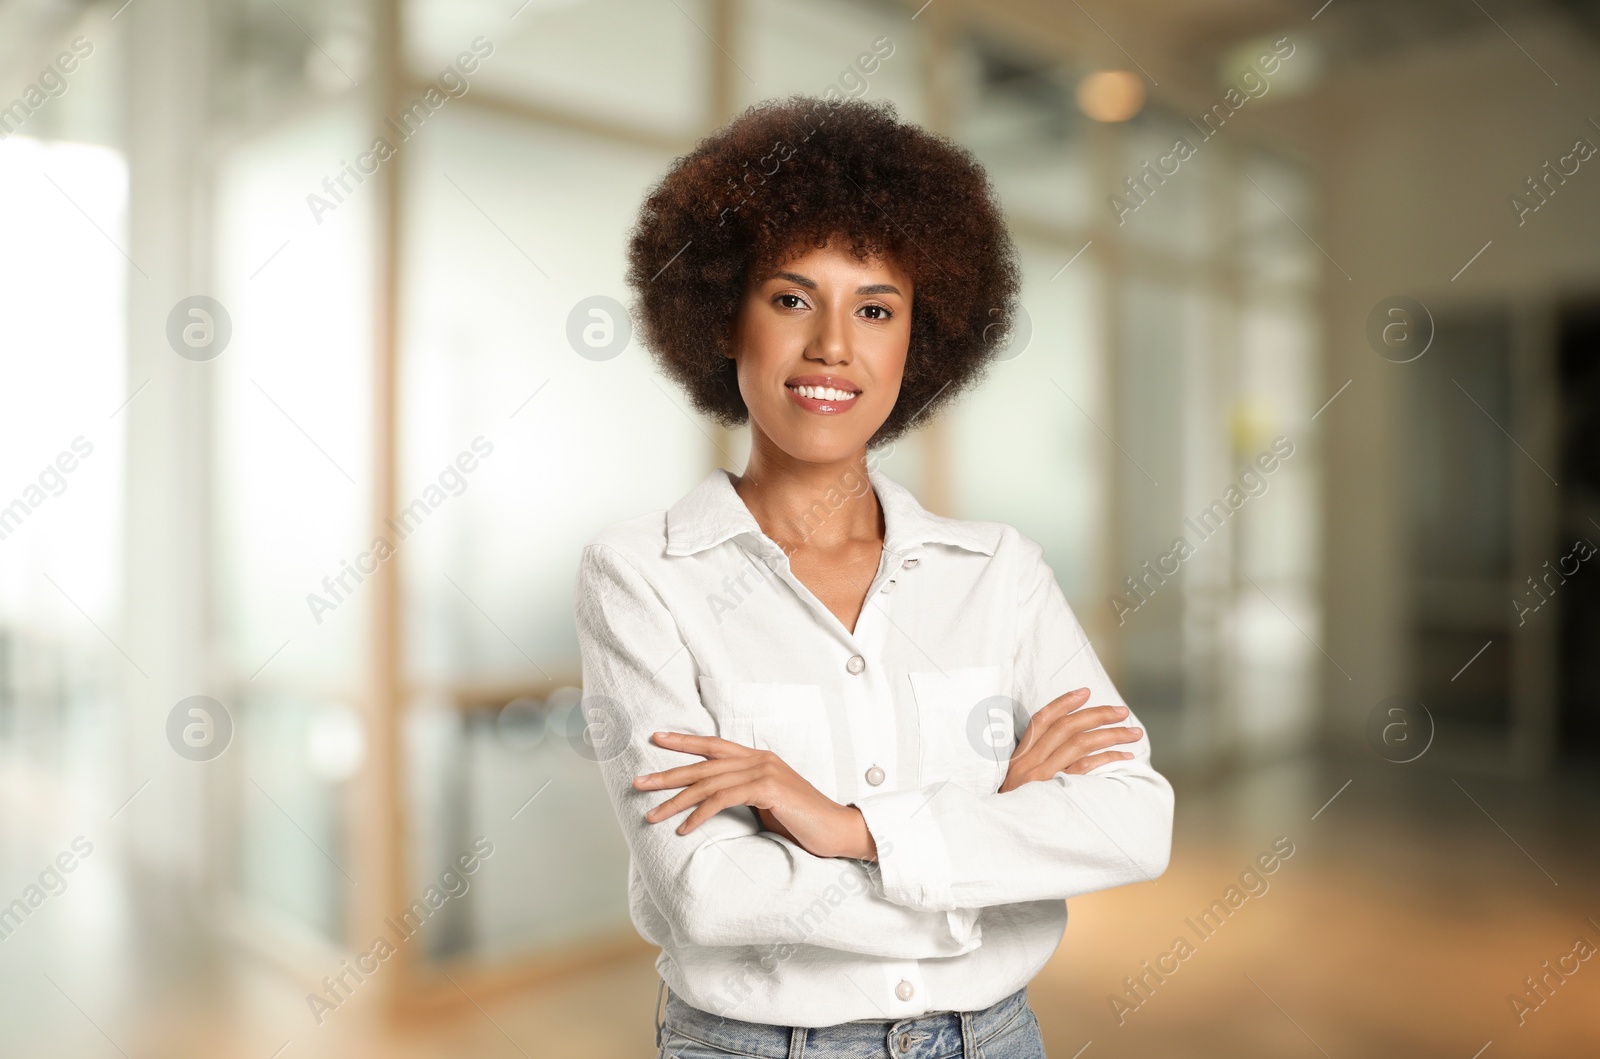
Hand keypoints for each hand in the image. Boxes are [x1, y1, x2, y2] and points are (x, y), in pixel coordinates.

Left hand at [633, 732, 876, 859]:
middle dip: (667, 774)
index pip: (714, 745)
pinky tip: (684, 829)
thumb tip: (714, 803)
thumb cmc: (803, 821)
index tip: (655, 739)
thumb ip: (744, 795)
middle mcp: (759, 759)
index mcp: (758, 759)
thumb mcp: (768, 803)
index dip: (684, 741)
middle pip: (703, 765)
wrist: (839, 831)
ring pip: (708, 783)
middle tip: (638, 783)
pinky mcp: (768, 789)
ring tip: (652, 814)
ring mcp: (764, 772)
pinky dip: (700, 814)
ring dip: (676, 800)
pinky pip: (724, 799)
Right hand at [1000, 688, 1141, 792]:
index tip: (1086, 692)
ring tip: (1133, 733)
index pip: (1042, 720)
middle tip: (1122, 711)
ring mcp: (1043, 778)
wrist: (1005, 832)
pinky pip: (1086, 769)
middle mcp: (1029, 762)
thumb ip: (1036, 760)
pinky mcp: (1056, 793)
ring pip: (1080, 744)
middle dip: (1097, 715)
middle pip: (1066, 728)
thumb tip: (1071, 742)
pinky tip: (1124, 756)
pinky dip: (1107, 759)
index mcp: (1020, 755)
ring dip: (1110, 735)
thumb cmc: (1016, 806)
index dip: (1064, 703)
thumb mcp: (1017, 780)